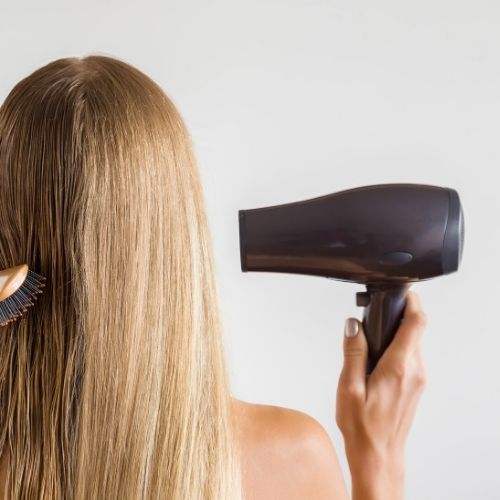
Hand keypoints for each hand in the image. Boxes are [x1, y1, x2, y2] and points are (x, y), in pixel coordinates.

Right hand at [335, 290, 427, 499]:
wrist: (379, 457)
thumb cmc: (363, 428)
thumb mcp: (349, 387)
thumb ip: (353, 351)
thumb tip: (353, 325)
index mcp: (399, 367)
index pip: (417, 323)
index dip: (412, 301)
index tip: (402, 291)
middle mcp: (415, 371)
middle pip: (415, 329)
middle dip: (398, 315)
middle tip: (375, 312)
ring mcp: (419, 379)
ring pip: (413, 343)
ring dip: (396, 332)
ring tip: (370, 336)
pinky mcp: (416, 386)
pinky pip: (410, 356)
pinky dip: (397, 347)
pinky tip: (376, 357)